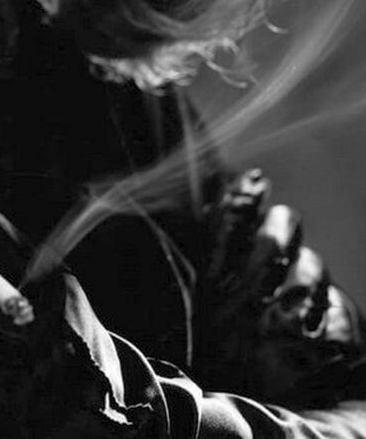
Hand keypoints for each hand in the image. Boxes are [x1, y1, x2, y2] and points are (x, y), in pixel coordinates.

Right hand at [195, 168, 365, 407]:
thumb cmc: (228, 372)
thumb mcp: (208, 319)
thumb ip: (215, 264)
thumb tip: (226, 196)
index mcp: (213, 301)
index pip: (227, 227)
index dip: (243, 196)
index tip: (254, 178)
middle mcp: (248, 314)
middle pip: (274, 240)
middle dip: (282, 226)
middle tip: (283, 225)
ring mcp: (292, 336)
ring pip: (313, 271)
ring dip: (309, 277)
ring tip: (297, 295)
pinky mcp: (334, 358)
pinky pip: (343, 312)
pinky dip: (336, 316)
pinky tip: (320, 328)